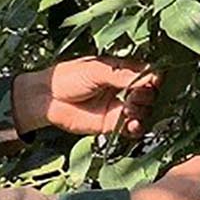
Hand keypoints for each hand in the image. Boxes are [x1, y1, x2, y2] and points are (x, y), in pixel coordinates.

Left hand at [17, 57, 158, 137]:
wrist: (46, 99)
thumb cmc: (67, 77)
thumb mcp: (96, 70)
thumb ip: (122, 75)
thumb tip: (150, 76)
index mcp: (121, 71)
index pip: (147, 74)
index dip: (153, 78)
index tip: (153, 80)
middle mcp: (123, 89)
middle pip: (149, 93)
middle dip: (147, 95)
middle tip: (135, 95)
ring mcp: (119, 107)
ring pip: (144, 111)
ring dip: (142, 111)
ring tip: (129, 109)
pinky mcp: (112, 125)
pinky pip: (132, 128)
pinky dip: (136, 127)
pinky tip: (131, 124)